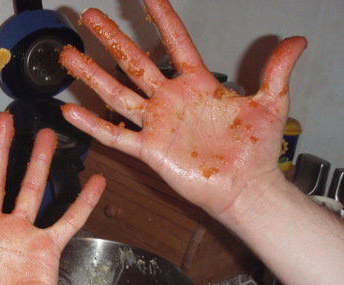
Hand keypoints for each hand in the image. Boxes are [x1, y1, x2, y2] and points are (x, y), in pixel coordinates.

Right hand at [60, 1, 305, 218]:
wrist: (245, 187)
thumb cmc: (255, 151)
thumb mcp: (271, 103)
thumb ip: (277, 71)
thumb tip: (295, 41)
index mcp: (197, 85)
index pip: (176, 43)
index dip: (162, 19)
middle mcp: (171, 101)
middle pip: (134, 62)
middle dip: (112, 39)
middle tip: (91, 18)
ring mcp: (157, 124)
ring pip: (117, 93)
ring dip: (92, 75)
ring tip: (70, 55)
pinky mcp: (149, 150)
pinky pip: (115, 135)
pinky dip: (93, 125)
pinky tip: (71, 112)